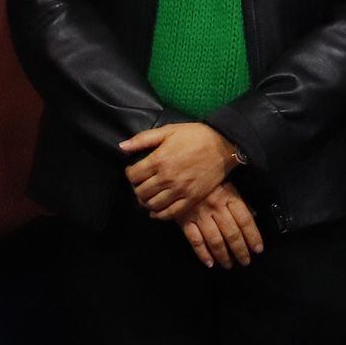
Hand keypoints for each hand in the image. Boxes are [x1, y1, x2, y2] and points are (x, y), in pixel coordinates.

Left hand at [120, 121, 237, 219]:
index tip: (134, 171)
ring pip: (152, 205)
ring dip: (146, 202)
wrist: (223, 145)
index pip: (133, 175)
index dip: (130, 174)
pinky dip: (159, 215)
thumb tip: (121, 147)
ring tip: (149, 195)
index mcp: (159, 160)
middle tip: (142, 184)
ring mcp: (179, 190)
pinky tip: (156, 211)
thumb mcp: (169, 130)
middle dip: (137, 188)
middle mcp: (166, 178)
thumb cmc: (196, 135)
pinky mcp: (191, 199)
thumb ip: (143, 139)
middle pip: (140, 192)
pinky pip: (169, 213)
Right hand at [178, 182, 263, 269]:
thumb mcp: (229, 185)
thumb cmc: (209, 181)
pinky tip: (209, 263)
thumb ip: (241, 201)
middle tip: (245, 262)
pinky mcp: (184, 220)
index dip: (253, 236)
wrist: (182, 174)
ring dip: (223, 255)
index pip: (245, 220)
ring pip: (215, 239)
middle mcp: (216, 207)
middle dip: (240, 250)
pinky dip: (202, 253)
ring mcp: (200, 215)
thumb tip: (255, 215)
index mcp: (229, 197)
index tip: (258, 249)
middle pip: (232, 233)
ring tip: (229, 265)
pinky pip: (195, 240)